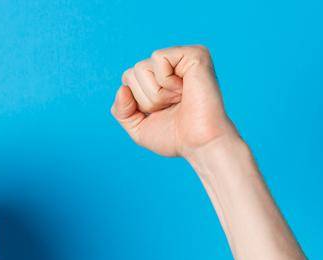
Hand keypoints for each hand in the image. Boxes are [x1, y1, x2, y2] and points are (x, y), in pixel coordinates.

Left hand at [110, 45, 239, 159]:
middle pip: (132, 73)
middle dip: (146, 98)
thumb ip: (122, 111)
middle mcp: (172, 64)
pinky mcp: (194, 53)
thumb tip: (122, 89)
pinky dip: (166, 81)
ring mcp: (183, 57)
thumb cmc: (176, 137)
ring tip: (179, 98)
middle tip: (171, 106)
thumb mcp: (139, 127)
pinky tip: (184, 89)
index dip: (137, 102)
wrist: (200, 143)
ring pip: (141, 67)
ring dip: (156, 93)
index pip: (127, 79)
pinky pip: (158, 58)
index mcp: (160, 78)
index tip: (161, 112)